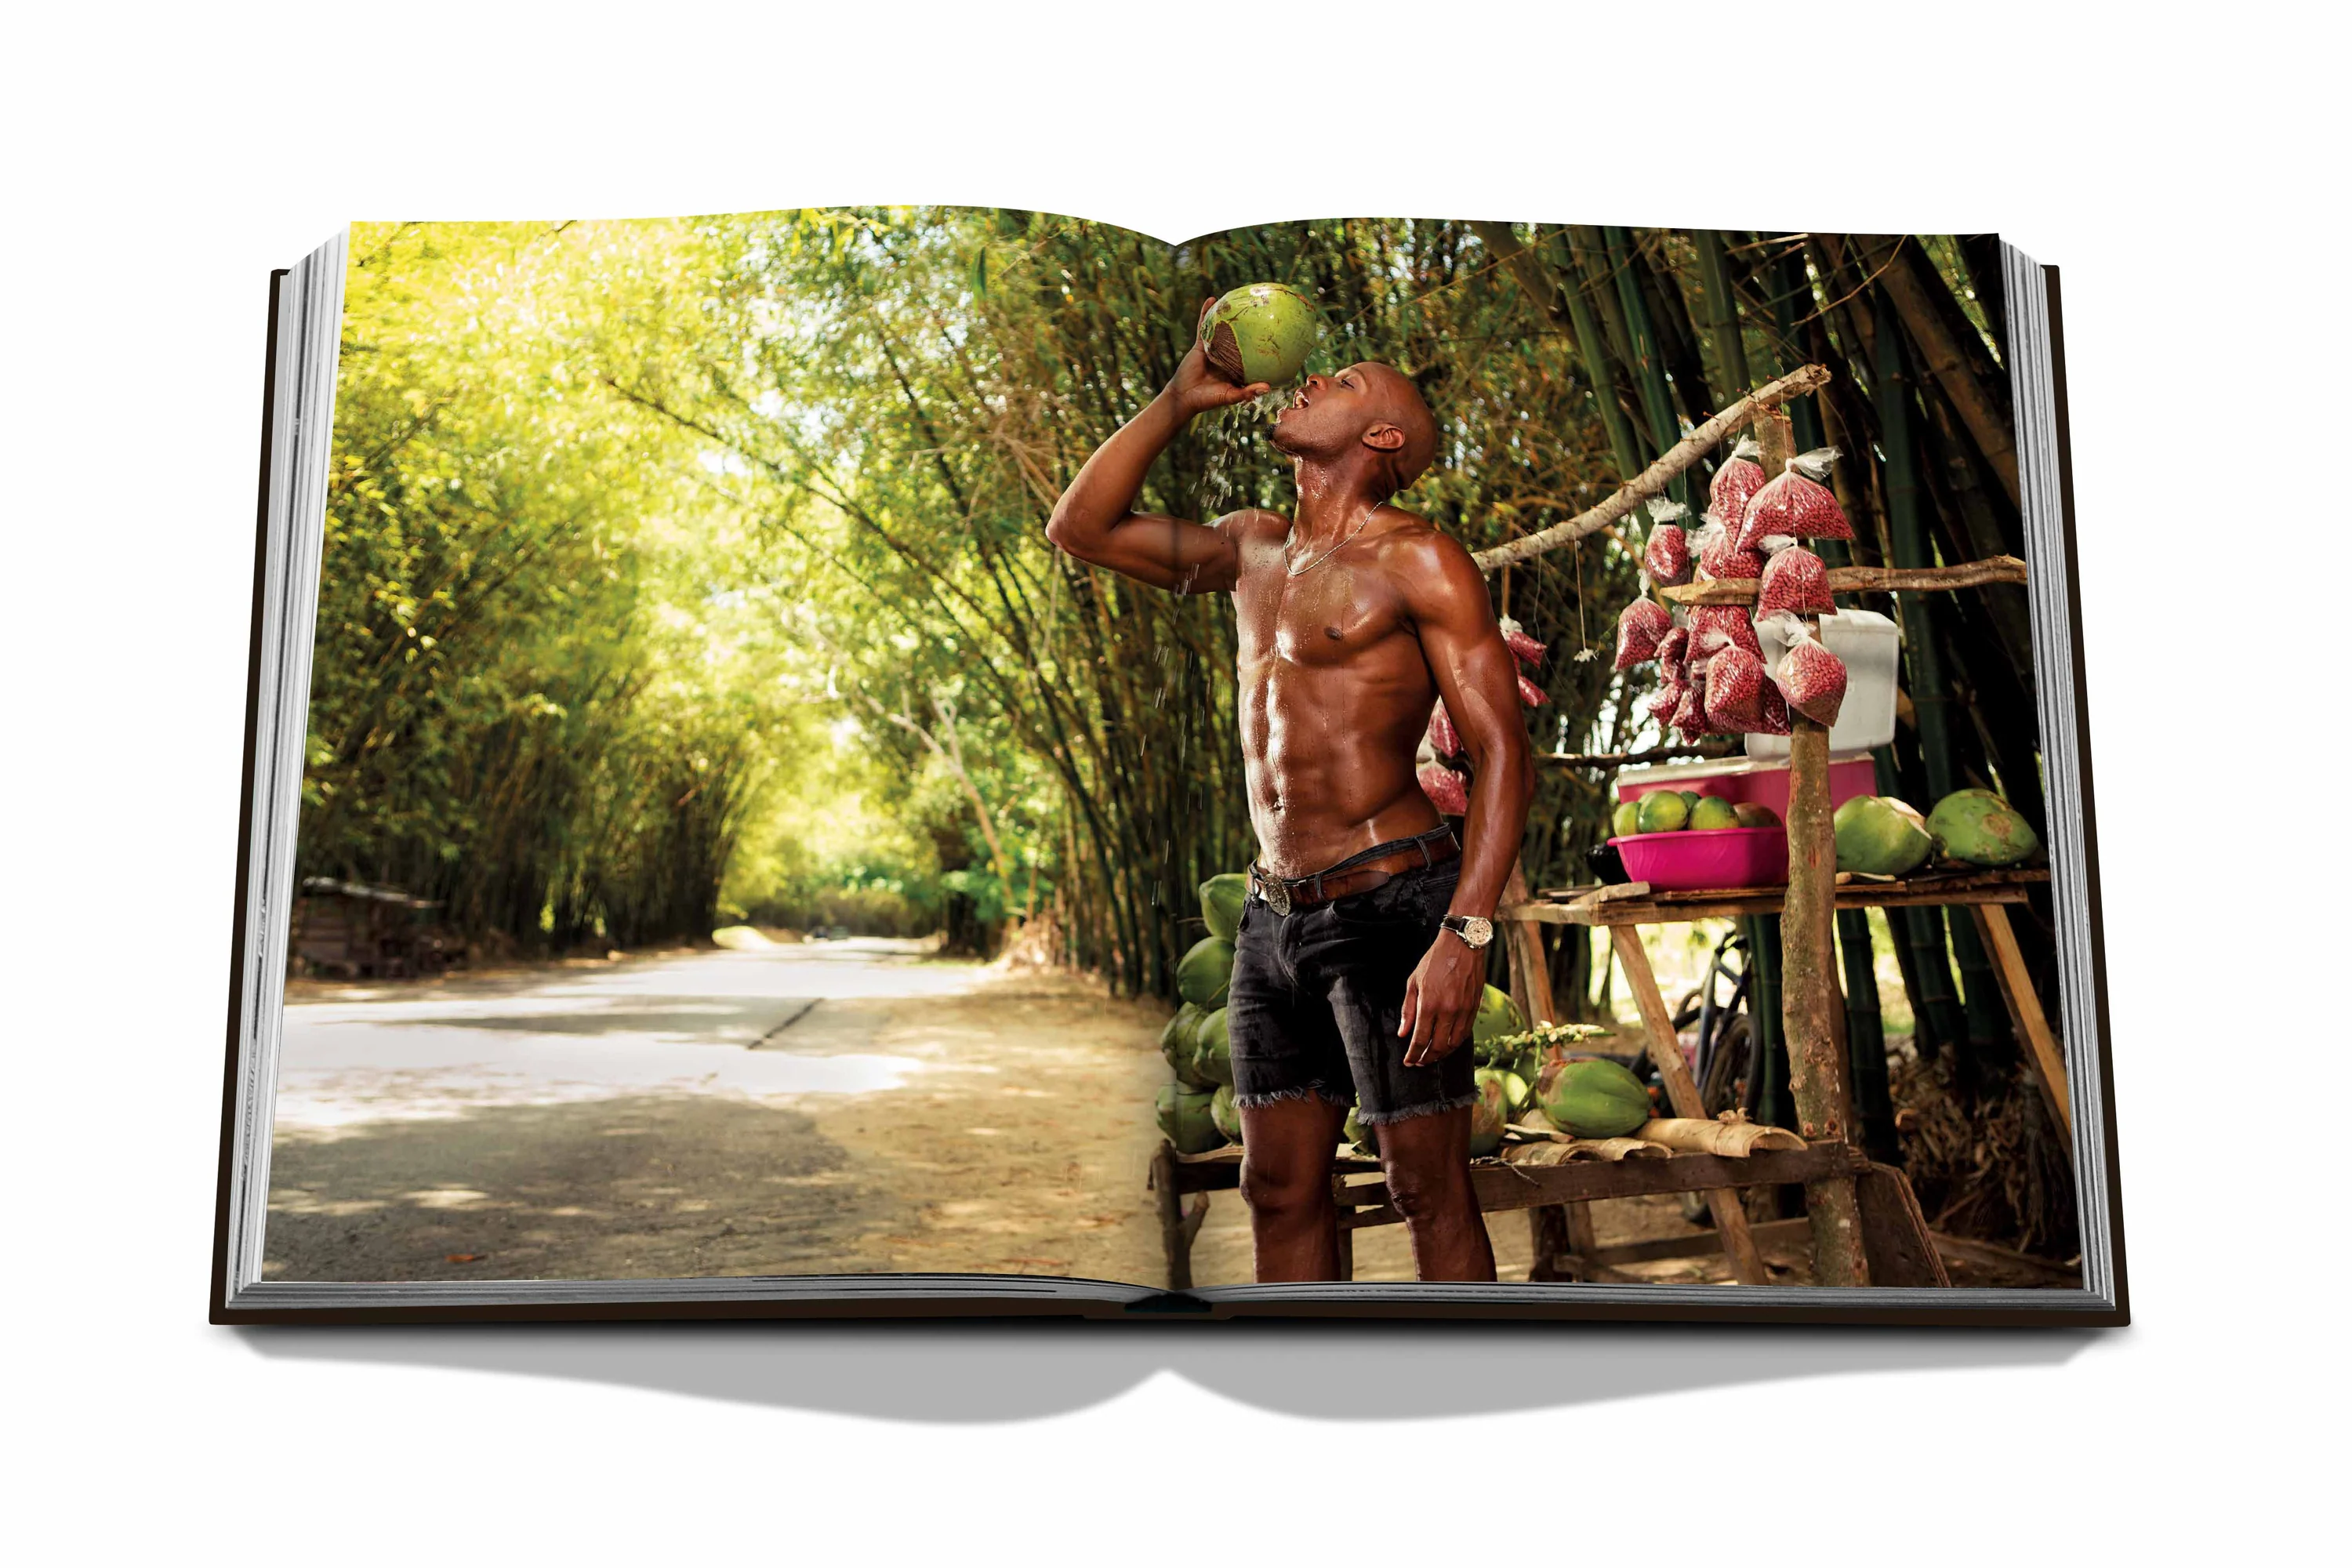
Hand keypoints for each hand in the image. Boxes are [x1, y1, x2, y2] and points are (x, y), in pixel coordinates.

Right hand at [1163, 296, 1269, 418]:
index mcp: (1236, 368)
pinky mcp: (1201, 345)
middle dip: (1250, 325)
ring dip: (1228, 315)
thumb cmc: (1207, 399)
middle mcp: (1227, 356)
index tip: (1277, 336)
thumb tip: (1268, 387)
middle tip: (1263, 311)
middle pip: (1240, 338)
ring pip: (1223, 329)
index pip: (1252, 355)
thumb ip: (1247, 391)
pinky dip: (1206, 313)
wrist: (1183, 397)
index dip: (1263, 346)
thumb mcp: (1230, 396)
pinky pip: (1204, 326)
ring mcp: (1214, 348)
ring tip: (1239, 300)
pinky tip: (1211, 299)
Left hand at [1398, 927, 1484, 1066]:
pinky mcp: (1474, 1008)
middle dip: (1427, 1058)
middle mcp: (1448, 1011)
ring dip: (1442, 1054)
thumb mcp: (1413, 982)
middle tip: (1420, 1062)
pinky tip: (1448, 1044)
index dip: (1413, 1054)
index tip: (1408, 1062)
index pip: (1420, 1039)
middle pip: (1438, 1046)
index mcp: (1429, 1004)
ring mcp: (1463, 1010)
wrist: (1462, 945)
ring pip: (1454, 1043)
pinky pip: (1465, 1033)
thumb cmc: (1434, 961)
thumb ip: (1408, 1010)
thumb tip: (1403, 1033)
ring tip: (1433, 1056)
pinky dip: (1455, 1043)